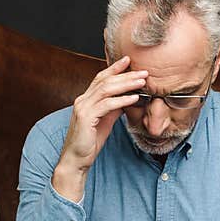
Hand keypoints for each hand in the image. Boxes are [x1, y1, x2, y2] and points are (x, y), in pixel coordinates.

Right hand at [60, 55, 146, 170]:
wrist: (76, 160)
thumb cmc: (89, 142)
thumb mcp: (105, 121)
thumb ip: (113, 108)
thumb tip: (127, 98)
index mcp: (85, 99)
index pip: (100, 78)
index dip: (114, 68)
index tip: (129, 60)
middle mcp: (82, 100)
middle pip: (105, 81)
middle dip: (125, 75)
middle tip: (143, 72)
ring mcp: (83, 108)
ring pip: (106, 89)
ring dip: (126, 84)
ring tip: (142, 82)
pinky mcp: (86, 118)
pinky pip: (106, 105)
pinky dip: (122, 100)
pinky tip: (134, 98)